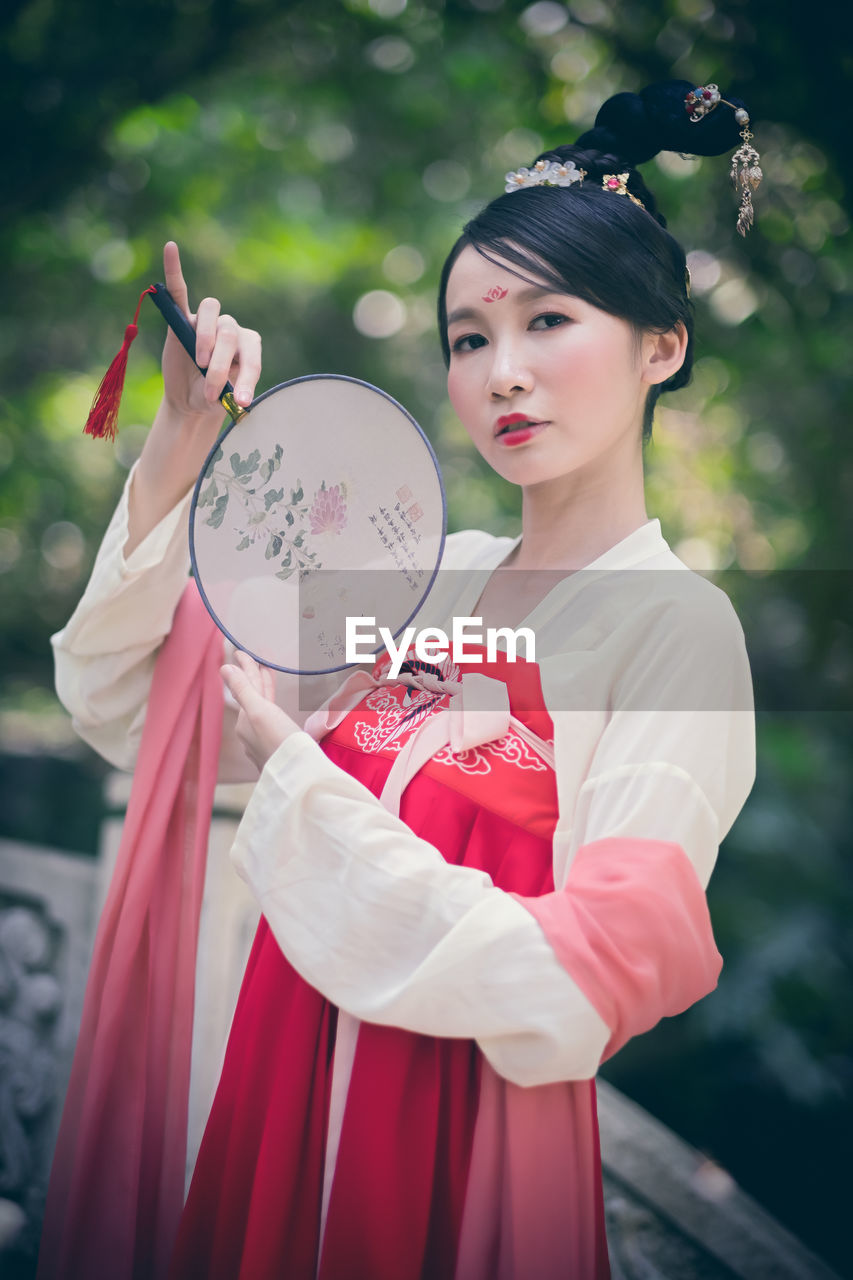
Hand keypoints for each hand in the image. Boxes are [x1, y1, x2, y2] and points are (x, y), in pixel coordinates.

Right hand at [161, 240, 261, 419]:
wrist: (190, 399)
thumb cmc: (211, 398)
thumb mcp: (221, 402)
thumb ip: (226, 394)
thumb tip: (229, 395)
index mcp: (248, 347)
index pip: (252, 356)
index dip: (249, 378)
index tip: (243, 402)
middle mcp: (231, 329)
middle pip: (230, 335)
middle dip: (221, 366)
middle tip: (211, 392)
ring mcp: (207, 322)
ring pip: (212, 313)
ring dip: (207, 338)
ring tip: (201, 361)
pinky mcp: (182, 319)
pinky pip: (179, 290)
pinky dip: (174, 269)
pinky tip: (170, 248)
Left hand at [221, 650, 300, 772]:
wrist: (300, 776)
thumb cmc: (280, 742)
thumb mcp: (259, 712)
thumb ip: (243, 690)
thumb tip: (224, 668)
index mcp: (246, 721)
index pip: (246, 687)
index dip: (247, 668)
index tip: (243, 650)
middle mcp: (252, 732)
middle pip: (254, 697)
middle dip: (255, 676)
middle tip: (256, 656)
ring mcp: (265, 741)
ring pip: (263, 707)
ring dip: (264, 689)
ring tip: (266, 673)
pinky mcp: (279, 747)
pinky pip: (273, 718)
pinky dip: (272, 705)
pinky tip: (275, 707)